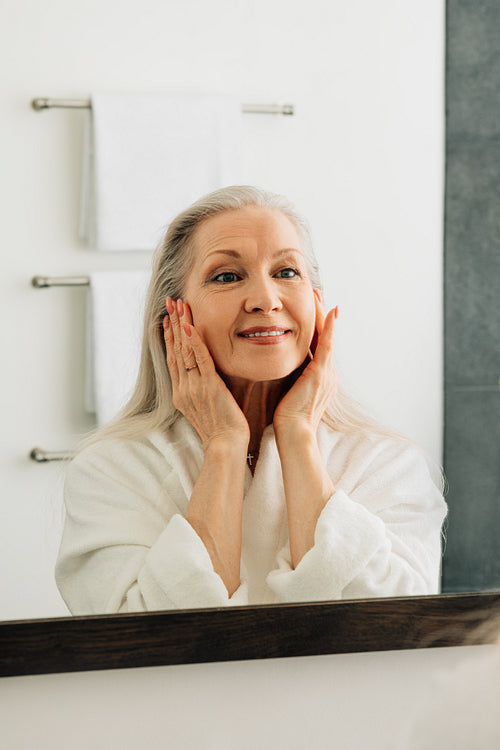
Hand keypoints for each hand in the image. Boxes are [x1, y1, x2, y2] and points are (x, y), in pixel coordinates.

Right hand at [163, 297, 249, 449]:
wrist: (225, 445)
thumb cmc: (221, 429)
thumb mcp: (207, 406)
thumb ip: (203, 389)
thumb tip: (207, 378)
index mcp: (181, 393)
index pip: (172, 358)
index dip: (169, 337)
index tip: (167, 319)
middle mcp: (183, 388)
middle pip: (175, 349)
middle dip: (172, 323)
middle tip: (170, 301)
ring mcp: (194, 387)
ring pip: (185, 350)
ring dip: (182, 325)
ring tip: (179, 304)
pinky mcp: (209, 387)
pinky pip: (200, 360)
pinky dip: (195, 342)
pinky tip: (191, 326)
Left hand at [273, 291, 337, 434]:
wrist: (294, 434)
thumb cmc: (287, 420)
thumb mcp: (288, 394)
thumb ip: (288, 379)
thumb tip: (276, 369)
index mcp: (318, 378)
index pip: (317, 346)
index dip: (315, 327)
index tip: (311, 309)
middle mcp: (326, 373)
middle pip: (323, 337)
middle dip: (320, 315)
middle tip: (316, 294)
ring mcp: (326, 373)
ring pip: (325, 337)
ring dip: (322, 315)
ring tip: (318, 295)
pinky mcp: (320, 374)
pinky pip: (327, 346)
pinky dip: (330, 329)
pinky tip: (331, 311)